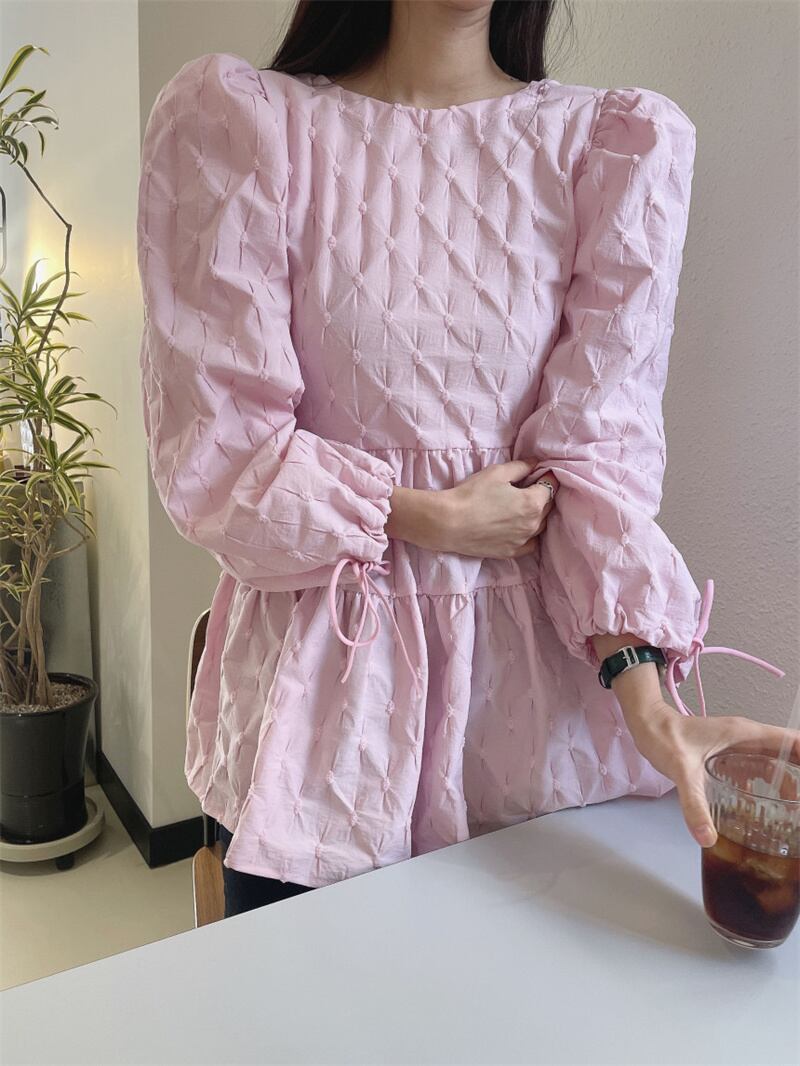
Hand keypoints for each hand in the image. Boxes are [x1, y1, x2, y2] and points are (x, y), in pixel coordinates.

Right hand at [437, 459, 557, 558]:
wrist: (449, 523)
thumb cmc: (473, 494)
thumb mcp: (497, 473)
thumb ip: (521, 467)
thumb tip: (536, 463)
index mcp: (533, 502)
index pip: (550, 486)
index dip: (547, 476)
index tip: (540, 472)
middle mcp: (533, 524)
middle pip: (547, 506)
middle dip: (543, 495)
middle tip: (530, 487)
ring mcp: (523, 540)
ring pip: (540, 525)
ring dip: (537, 514)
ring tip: (523, 506)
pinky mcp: (511, 552)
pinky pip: (530, 544)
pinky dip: (529, 535)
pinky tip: (520, 528)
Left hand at [623, 698, 799, 846]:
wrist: (647, 725)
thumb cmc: (664, 738)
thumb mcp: (682, 772)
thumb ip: (695, 805)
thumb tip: (708, 839)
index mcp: (745, 734)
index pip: (791, 741)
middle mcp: (745, 738)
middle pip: (787, 753)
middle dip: (799, 772)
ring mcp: (736, 745)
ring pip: (772, 761)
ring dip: (786, 780)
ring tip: (792, 807)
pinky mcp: (725, 753)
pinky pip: (754, 767)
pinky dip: (765, 782)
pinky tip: (762, 805)